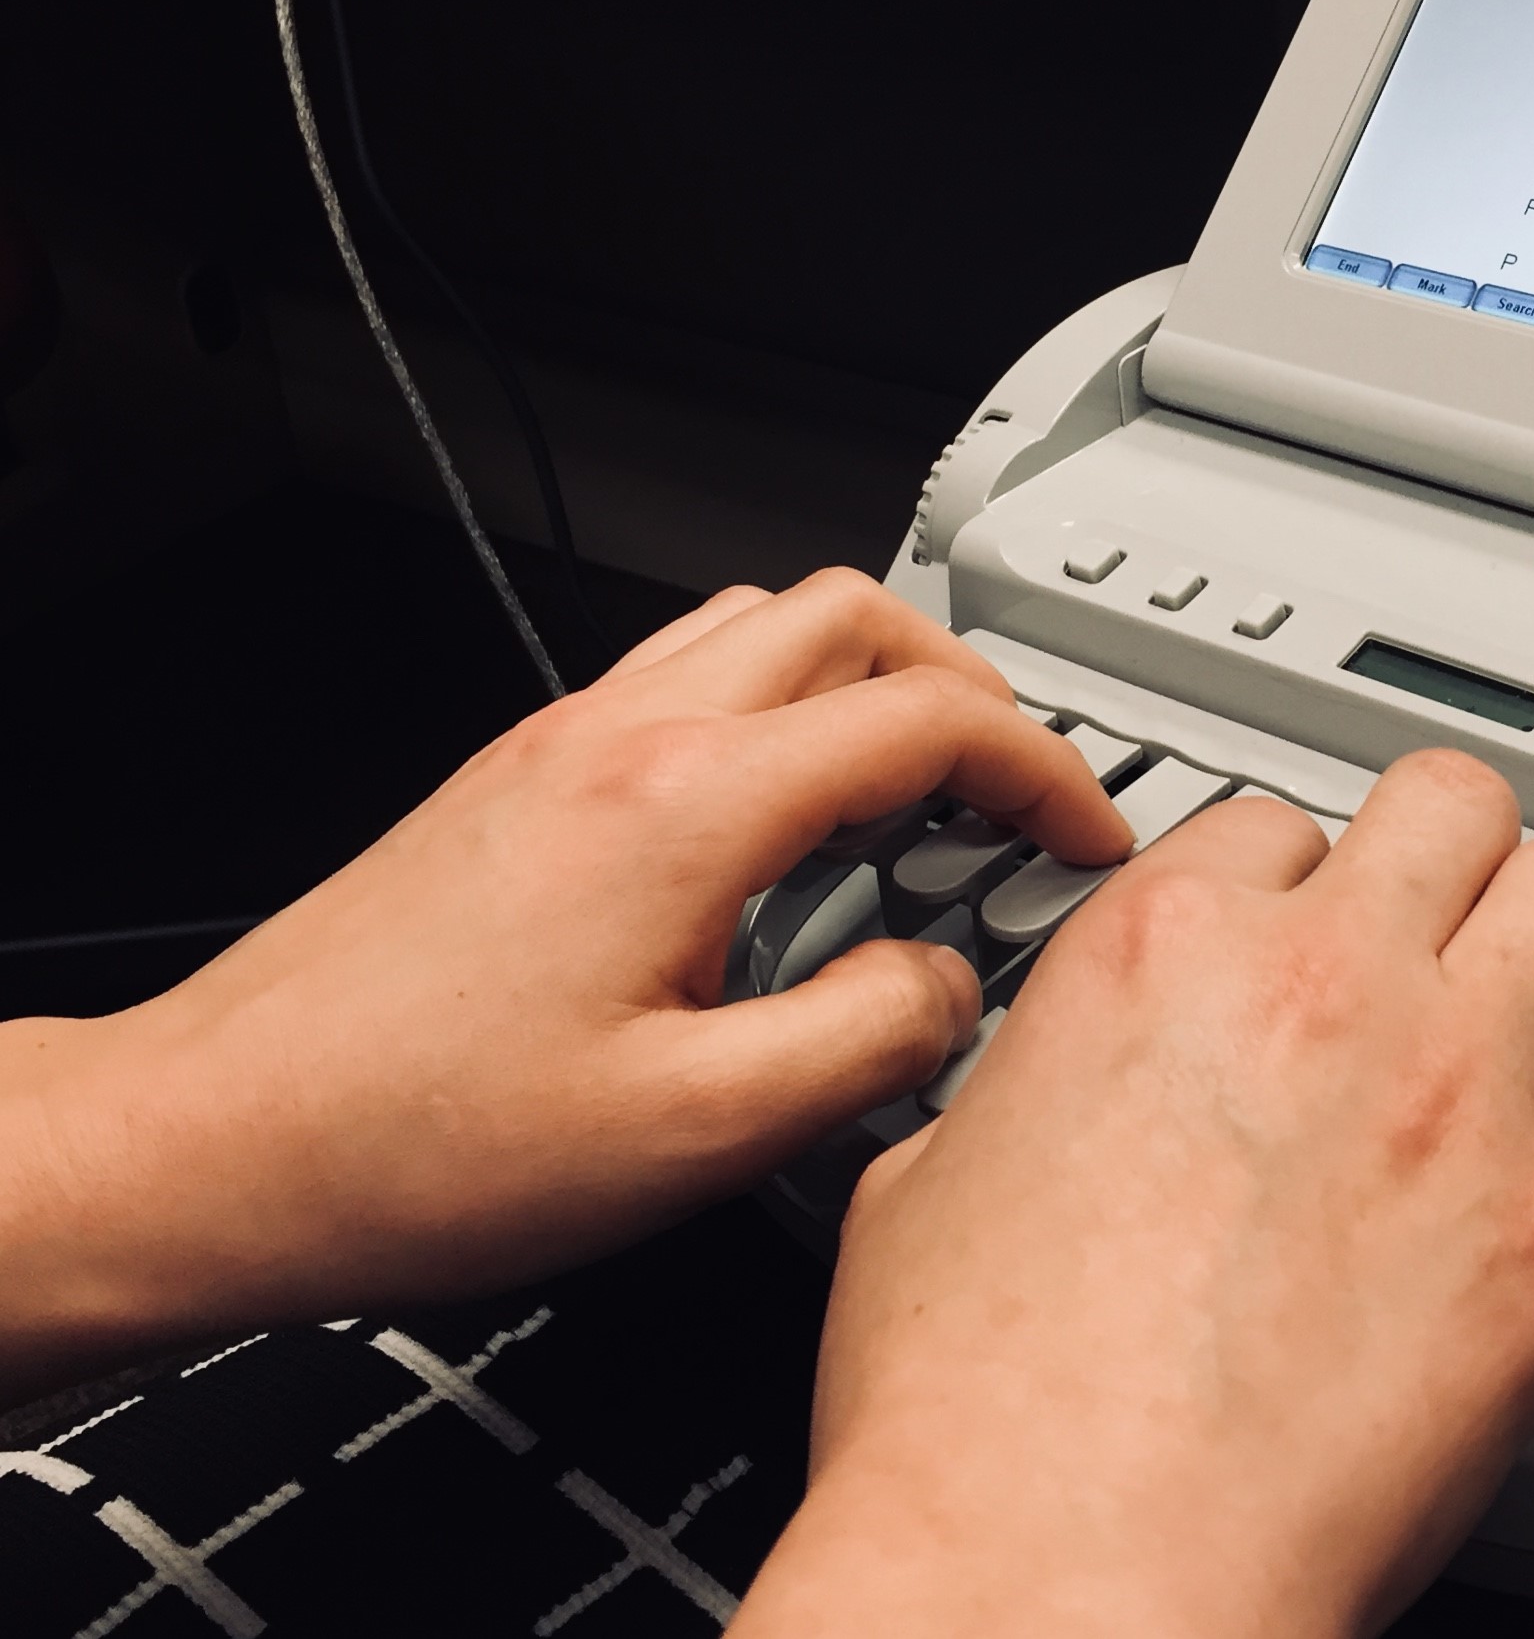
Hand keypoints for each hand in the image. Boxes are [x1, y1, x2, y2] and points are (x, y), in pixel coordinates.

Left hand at [0, 569, 1128, 1398]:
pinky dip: (778, 710)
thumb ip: (868, 1042)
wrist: (222, 1140)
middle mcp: (621, 739)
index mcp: (686, 807)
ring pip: (764, 621)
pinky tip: (782, 833)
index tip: (1084, 836)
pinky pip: (685, 675)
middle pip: (854, 617)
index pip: (928, 721)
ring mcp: (560, 743)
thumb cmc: (415, 1143)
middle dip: (971, 691)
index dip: (1046, 771)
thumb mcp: (697, 1134)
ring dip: (872, 682)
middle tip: (1015, 795)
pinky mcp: (518, 778)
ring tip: (915, 800)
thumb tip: (946, 986)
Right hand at [734, 750, 1533, 1636]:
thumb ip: (1019, 1095)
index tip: (1301, 930)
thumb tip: (1037, 1102)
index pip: (1272, 830)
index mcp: (1160, 954)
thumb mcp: (923, 1186)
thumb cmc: (979, 1420)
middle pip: (1448, 806)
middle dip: (1448, 856)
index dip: (1290, 883)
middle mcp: (1321, 988)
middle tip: (1444, 916)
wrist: (1069, 1568)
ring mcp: (1455, 1094)